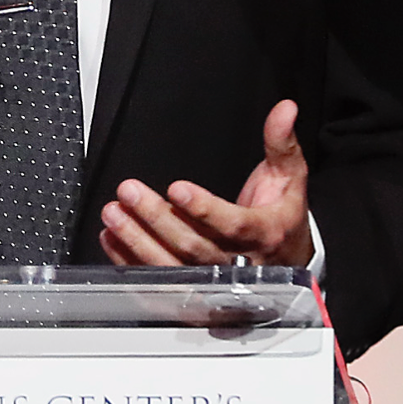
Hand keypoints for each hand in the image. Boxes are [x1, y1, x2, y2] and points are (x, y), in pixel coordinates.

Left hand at [99, 99, 312, 266]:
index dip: (204, 209)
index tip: (176, 189)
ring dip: (137, 241)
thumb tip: (285, 110)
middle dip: (157, 218)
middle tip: (128, 192)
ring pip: (171, 267)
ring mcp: (215, 284)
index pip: (232, 225)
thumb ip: (281, 142)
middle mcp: (238, 265)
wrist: (287, 261)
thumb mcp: (289, 177)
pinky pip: (159, 283)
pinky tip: (113, 240)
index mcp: (264, 235)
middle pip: (193, 246)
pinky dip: (131, 262)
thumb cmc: (283, 217)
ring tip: (113, 214)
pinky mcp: (195, 294)